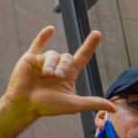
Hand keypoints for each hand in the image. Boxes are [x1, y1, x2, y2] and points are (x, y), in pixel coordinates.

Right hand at [0, 26, 114, 120]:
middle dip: (63, 65)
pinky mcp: (30, 59)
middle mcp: (57, 67)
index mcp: (68, 76)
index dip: (90, 46)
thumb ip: (92, 102)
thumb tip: (114, 108)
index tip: (97, 33)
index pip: (82, 57)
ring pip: (52, 54)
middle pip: (66, 57)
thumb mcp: (72, 104)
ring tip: (46, 74)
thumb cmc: (46, 106)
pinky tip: (50, 29)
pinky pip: (38, 44)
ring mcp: (43, 62)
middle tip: (55, 76)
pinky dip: (43, 36)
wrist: (23, 104)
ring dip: (51, 63)